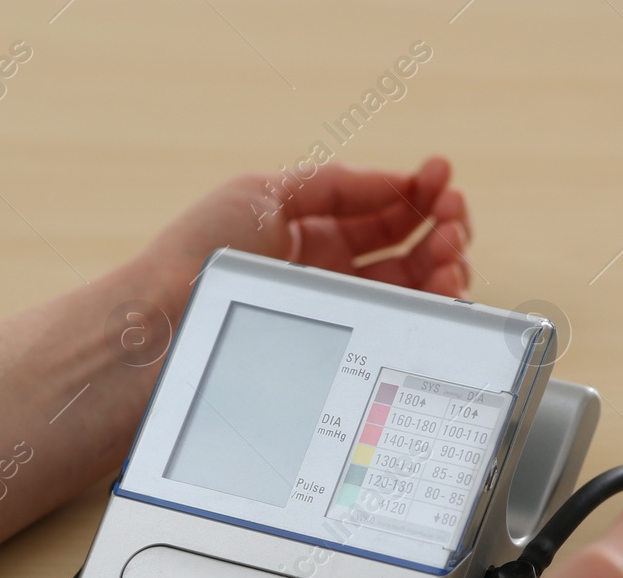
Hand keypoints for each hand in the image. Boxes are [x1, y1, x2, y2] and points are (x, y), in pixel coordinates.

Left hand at [136, 156, 471, 317]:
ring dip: (448, 263)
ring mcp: (340, 318)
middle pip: (411, 252)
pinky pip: (404, 332)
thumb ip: (333, 183)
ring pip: (416, 292)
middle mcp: (331, 279)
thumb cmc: (199, 255)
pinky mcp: (344, 356)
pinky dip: (436, 307)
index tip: (442, 176)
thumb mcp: (263, 193)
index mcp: (311, 237)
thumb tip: (398, 182)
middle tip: (454, 218)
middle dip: (444, 227)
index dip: (419, 192)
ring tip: (452, 251)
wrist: (169, 325)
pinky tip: (446, 287)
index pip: (384, 213)